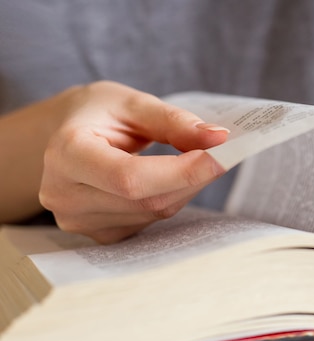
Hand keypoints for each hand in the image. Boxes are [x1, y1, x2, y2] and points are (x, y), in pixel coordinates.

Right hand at [39, 81, 228, 242]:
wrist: (63, 136)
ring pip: (153, 213)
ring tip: (194, 161)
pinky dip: (172, 198)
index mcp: (66, 154)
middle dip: (192, 178)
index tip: (219, 157)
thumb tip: (217, 138)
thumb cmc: (96, 114)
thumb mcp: (131, 103)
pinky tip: (172, 179)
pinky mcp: (99, 234)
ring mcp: (79, 221)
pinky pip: (149, 221)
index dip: (180, 172)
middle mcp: (64, 195)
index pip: (129, 177)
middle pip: (145, 201)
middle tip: (222, 155)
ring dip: (185, 188)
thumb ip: (173, 121)